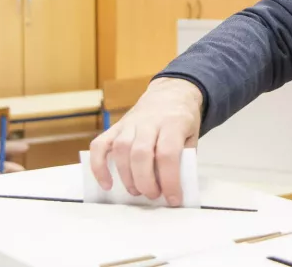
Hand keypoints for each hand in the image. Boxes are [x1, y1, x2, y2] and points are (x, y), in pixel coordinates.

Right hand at [89, 77, 202, 205]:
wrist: (171, 92)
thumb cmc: (182, 119)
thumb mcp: (193, 135)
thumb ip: (185, 157)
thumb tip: (175, 187)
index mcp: (173, 123)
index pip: (167, 154)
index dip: (169, 180)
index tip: (173, 199)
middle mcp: (149, 121)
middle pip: (141, 153)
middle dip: (145, 181)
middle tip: (153, 195)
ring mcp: (130, 122)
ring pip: (121, 150)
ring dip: (126, 177)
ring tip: (136, 191)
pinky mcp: (115, 126)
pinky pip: (99, 145)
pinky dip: (99, 166)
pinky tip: (107, 184)